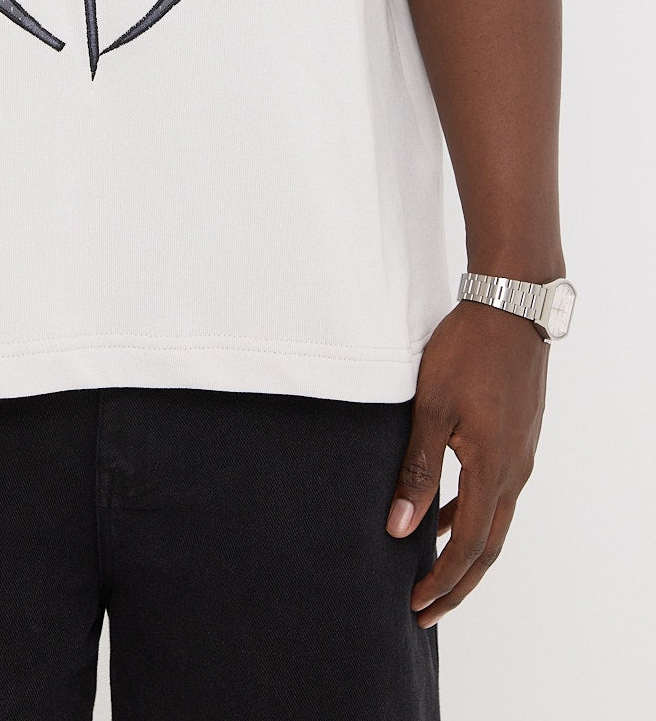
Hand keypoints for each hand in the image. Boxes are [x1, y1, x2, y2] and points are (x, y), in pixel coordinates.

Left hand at [386, 299, 548, 626]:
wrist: (511, 307)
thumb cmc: (467, 351)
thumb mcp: (432, 409)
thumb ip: (417, 470)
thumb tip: (399, 527)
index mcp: (494, 470)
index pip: (469, 546)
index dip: (443, 581)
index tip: (417, 606)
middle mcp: (514, 471)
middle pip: (488, 545)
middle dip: (457, 582)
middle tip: (426, 610)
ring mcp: (519, 454)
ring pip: (493, 519)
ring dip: (464, 549)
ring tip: (432, 570)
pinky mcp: (517, 436)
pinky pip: (495, 492)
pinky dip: (471, 514)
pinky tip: (444, 512)